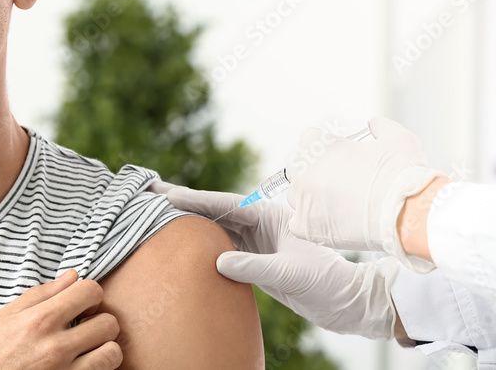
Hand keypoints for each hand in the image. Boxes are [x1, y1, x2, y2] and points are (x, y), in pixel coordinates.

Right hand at [0, 269, 121, 369]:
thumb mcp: (3, 317)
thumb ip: (41, 294)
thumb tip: (72, 275)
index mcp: (40, 320)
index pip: (91, 291)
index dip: (90, 294)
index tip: (80, 304)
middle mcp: (56, 347)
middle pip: (109, 323)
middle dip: (99, 321)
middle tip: (84, 327)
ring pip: (113, 353)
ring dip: (103, 349)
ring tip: (87, 350)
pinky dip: (97, 369)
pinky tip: (81, 366)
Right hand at [153, 183, 398, 338]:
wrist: (347, 304)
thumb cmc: (326, 284)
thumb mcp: (290, 275)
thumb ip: (254, 268)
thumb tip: (217, 261)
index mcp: (270, 216)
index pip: (225, 203)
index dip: (195, 199)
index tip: (167, 196)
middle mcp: (260, 223)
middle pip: (214, 208)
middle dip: (183, 200)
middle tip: (149, 192)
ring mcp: (255, 239)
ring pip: (214, 224)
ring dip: (187, 218)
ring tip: (155, 211)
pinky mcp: (253, 257)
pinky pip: (219, 243)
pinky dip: (198, 238)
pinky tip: (178, 236)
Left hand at [286, 117, 442, 270]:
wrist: (408, 214)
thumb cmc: (401, 176)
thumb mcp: (398, 139)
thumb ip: (381, 127)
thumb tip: (374, 124)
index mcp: (317, 145)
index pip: (308, 139)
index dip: (325, 148)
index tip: (337, 158)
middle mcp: (303, 170)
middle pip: (297, 168)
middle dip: (314, 173)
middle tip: (338, 183)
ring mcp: (301, 199)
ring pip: (296, 197)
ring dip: (312, 199)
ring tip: (340, 206)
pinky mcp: (305, 226)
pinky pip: (298, 224)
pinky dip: (311, 225)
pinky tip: (331, 225)